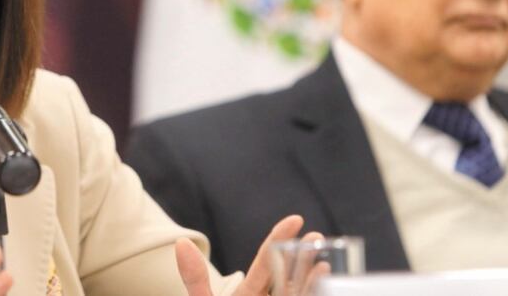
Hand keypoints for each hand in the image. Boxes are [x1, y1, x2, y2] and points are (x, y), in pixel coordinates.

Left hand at [176, 215, 321, 295]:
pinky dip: (313, 295)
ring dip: (314, 281)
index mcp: (253, 291)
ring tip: (326, 264)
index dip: (280, 239)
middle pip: (290, 275)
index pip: (267, 260)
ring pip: (301, 293)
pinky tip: (324, 291)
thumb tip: (181, 243)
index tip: (295, 219)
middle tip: (317, 236)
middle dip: (304, 257)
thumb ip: (195, 279)